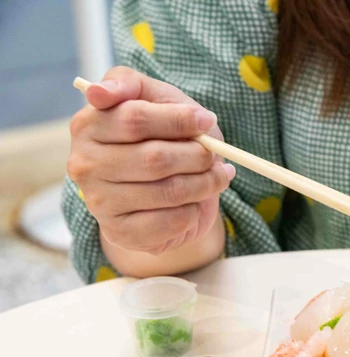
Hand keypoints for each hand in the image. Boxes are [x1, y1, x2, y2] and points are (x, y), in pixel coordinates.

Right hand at [67, 66, 233, 255]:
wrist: (166, 193)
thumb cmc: (162, 138)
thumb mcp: (155, 101)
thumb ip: (132, 85)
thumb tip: (100, 91)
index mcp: (89, 125)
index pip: (134, 118)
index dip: (179, 120)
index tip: (205, 121)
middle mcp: (85, 164)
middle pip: (155, 158)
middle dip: (198, 156)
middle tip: (216, 155)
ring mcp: (99, 202)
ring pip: (168, 191)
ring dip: (205, 184)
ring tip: (218, 176)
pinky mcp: (120, 233)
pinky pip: (171, 222)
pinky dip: (194, 211)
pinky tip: (195, 204)